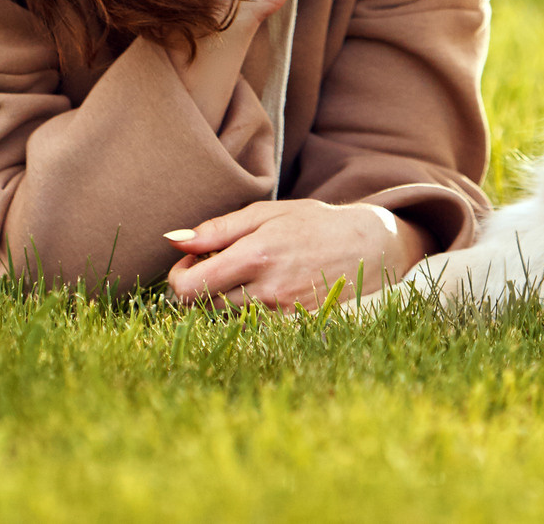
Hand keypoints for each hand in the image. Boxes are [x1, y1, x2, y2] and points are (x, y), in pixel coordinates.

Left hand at [165, 200, 430, 310]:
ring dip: (227, 297)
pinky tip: (270, 289)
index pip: (188, 289)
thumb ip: (217, 229)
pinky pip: (253, 326)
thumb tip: (172, 241)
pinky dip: (251, 310)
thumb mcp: (267, 214)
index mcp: (254, 255)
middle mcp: (266, 290)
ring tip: (253, 272)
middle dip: (203, 284)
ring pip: (227, 317)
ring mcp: (281, 314)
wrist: (371, 247)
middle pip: (203, 305)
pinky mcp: (294, 329)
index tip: (192, 261)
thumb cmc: (314, 224)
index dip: (179, 277)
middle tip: (224, 262)